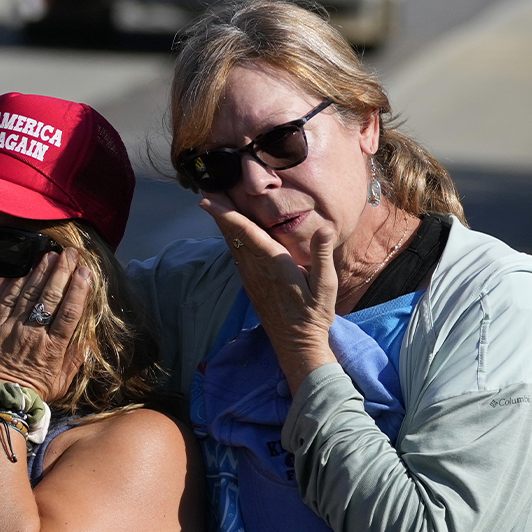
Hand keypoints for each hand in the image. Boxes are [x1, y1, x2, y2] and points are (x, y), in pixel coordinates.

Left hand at [0, 247, 90, 403]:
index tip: (86, 272)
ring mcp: (11, 328)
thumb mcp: (62, 382)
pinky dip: (18, 284)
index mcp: (53, 347)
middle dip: (62, 272)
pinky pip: (7, 300)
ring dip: (41, 272)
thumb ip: (75, 359)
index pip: (69, 312)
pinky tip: (27, 271)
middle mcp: (33, 334)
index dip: (79, 290)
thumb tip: (88, 339)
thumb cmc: (32, 393)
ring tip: (51, 255)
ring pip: (30, 294)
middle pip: (51, 297)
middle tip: (71, 254)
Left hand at [199, 196, 336, 391]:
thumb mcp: (326, 285)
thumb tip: (325, 228)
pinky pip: (236, 254)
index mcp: (275, 263)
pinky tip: (227, 229)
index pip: (246, 233)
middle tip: (204, 188)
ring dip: (221, 222)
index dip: (225, 215)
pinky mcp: (250, 283)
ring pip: (232, 243)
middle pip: (233, 234)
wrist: (297, 343)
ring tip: (212, 200)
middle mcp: (257, 268)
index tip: (206, 201)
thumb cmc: (314, 314)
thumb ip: (322, 255)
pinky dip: (230, 237)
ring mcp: (250, 276)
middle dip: (218, 211)